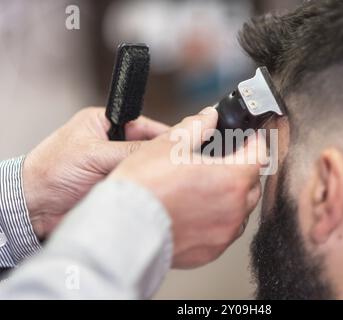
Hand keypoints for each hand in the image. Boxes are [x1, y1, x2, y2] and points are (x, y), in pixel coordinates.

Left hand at [23, 107, 167, 239]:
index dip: (163, 134)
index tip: (182, 142)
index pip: (143, 124)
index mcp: (104, 124)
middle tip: (175, 163)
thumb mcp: (93, 153)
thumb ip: (130, 149)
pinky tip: (150, 191)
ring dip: (149, 174)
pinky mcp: (115, 186)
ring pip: (143, 167)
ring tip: (160, 178)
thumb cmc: (49, 171)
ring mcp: (114, 166)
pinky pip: (137, 185)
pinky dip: (143, 189)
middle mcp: (111, 143)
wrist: (32, 207)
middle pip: (146, 146)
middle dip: (158, 156)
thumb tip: (161, 148)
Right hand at [110, 107, 267, 268]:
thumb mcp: (169, 144)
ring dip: (232, 197)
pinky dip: (219, 219)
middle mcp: (234, 209)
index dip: (254, 143)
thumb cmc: (144, 188)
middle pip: (252, 184)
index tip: (249, 140)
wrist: (123, 228)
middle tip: (225, 162)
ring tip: (208, 188)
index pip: (260, 155)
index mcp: (231, 179)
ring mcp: (223, 234)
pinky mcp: (211, 251)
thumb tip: (208, 117)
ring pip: (240, 210)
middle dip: (243, 170)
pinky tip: (199, 211)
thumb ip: (195, 127)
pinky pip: (225, 232)